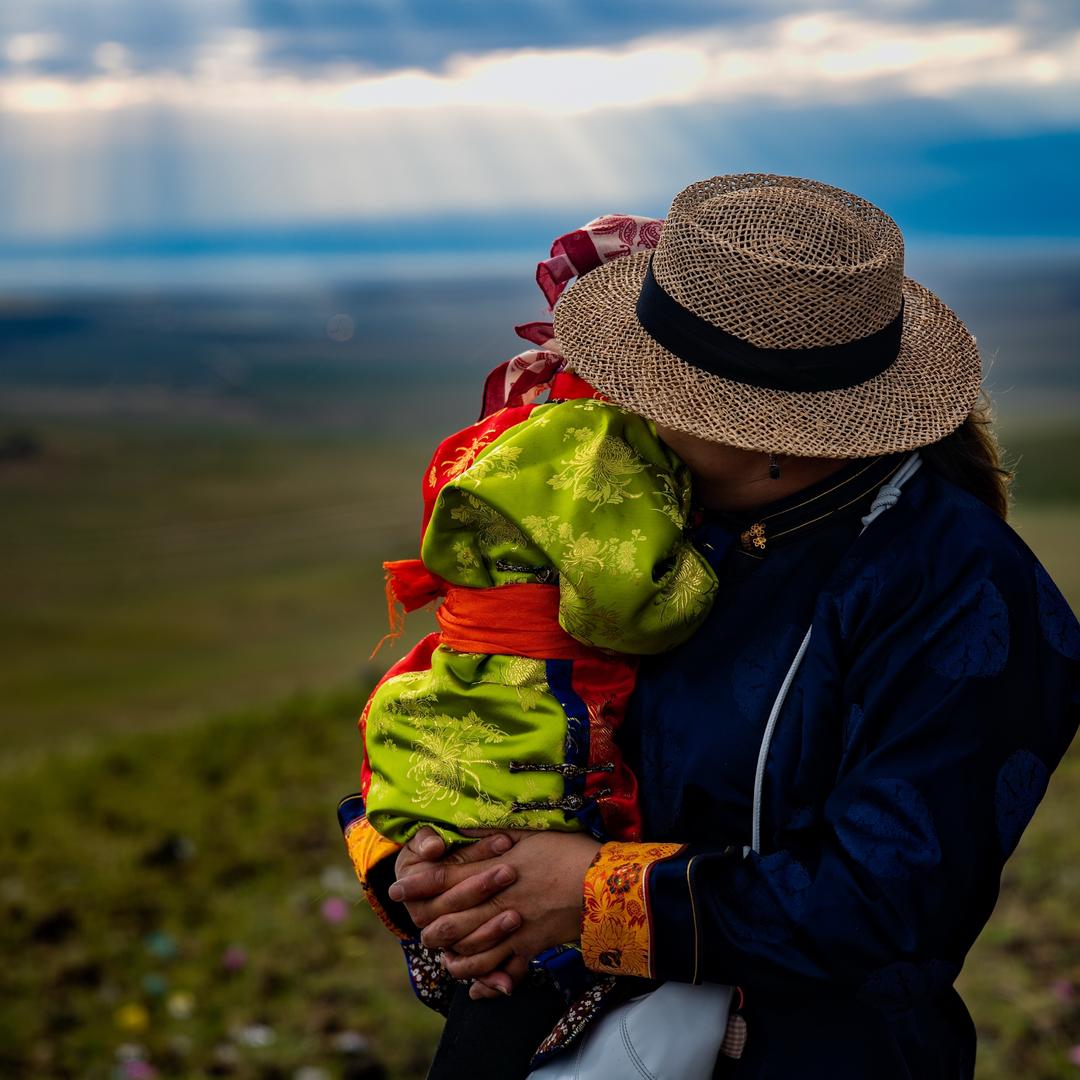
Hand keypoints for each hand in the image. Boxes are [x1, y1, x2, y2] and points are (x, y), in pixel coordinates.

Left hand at [393, 830, 600, 996]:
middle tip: (414, 924)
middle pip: (450, 921)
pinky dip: (489, 982)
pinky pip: (505, 971)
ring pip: (471, 952)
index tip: (397, 888)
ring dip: (451, 956)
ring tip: (441, 956)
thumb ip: (492, 834)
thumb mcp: (528, 833)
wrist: (605, 883)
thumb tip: (464, 828)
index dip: (417, 884)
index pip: (445, 880)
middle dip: (427, 924)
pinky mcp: (532, 948)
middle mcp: (498, 904)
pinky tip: (478, 989)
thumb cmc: (567, 851)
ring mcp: (513, 930)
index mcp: (494, 872)